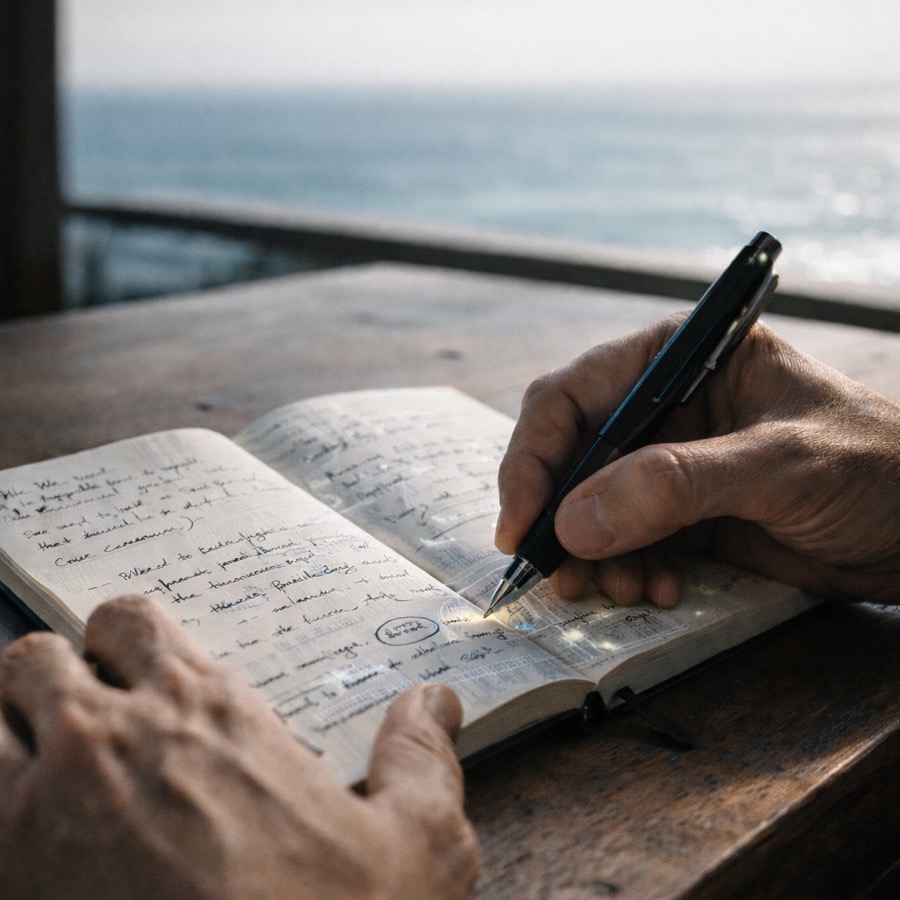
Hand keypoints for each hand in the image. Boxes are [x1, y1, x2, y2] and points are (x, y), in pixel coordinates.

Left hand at [0, 596, 478, 898]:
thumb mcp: (419, 840)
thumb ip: (421, 755)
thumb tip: (436, 700)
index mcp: (206, 712)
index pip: (129, 619)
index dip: (124, 636)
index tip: (133, 666)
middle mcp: (115, 742)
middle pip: (32, 658)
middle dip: (45, 678)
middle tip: (75, 719)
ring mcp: (45, 812)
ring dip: (5, 737)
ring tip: (39, 778)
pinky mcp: (9, 881)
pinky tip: (30, 848)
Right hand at [496, 316, 899, 606]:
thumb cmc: (878, 467)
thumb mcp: (779, 464)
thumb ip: (677, 484)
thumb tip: (571, 521)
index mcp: (676, 359)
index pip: (570, 398)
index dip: (534, 459)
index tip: (520, 527)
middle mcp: (661, 407)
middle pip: (570, 458)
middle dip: (559, 520)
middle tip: (562, 577)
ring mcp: (669, 464)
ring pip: (590, 510)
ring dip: (592, 557)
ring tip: (620, 592)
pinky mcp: (683, 516)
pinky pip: (626, 543)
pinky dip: (627, 572)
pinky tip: (656, 592)